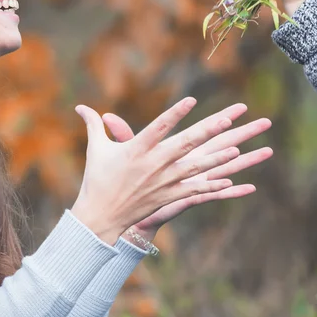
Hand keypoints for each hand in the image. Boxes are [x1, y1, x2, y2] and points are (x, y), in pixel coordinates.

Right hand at [71, 98, 248, 244]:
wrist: (100, 216)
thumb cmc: (97, 179)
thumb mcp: (96, 149)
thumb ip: (94, 125)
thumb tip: (80, 106)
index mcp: (137, 149)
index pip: (160, 126)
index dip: (176, 113)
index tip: (192, 99)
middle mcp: (153, 164)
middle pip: (184, 145)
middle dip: (206, 132)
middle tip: (226, 119)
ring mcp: (163, 182)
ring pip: (194, 168)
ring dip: (216, 159)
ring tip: (236, 149)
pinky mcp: (168, 197)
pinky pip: (193, 191)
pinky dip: (212, 187)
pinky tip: (230, 181)